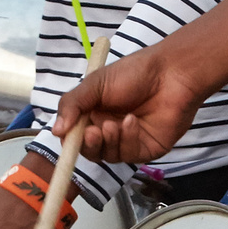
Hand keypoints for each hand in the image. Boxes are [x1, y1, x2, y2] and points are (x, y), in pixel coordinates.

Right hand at [56, 33, 227, 164]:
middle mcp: (109, 130)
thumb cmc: (134, 73)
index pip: (75, 136)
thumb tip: (56, 131)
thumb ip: (73, 105)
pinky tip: (133, 121)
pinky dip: (127, 140)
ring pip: (108, 155)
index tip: (67, 136)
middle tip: (93, 131)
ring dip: (109, 141)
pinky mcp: (146, 149)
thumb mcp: (95, 84)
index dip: (70, 140)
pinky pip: (129, 155)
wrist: (170, 73)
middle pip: (90, 151)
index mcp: (93, 114)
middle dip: (88, 144)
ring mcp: (128, 142)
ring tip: (115, 123)